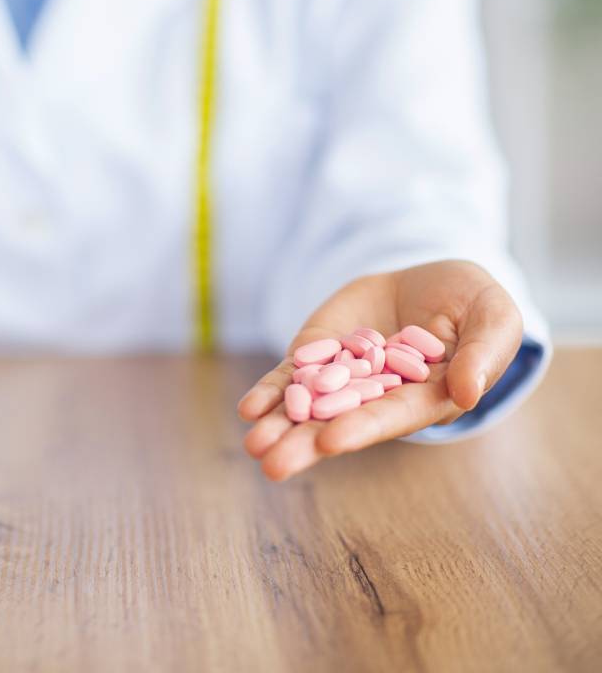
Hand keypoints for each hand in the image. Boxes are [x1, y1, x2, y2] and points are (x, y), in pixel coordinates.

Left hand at [238, 260, 522, 480]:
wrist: (428, 278)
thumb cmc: (473, 301)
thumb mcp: (494, 316)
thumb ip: (485, 352)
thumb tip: (469, 393)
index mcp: (427, 397)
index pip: (392, 415)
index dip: (363, 428)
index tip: (330, 441)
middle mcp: (380, 396)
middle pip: (341, 422)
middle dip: (306, 443)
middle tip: (272, 464)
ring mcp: (344, 376)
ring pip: (308, 405)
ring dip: (279, 426)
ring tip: (253, 444)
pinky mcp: (318, 354)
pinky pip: (290, 377)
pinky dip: (270, 392)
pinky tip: (249, 409)